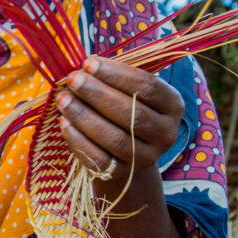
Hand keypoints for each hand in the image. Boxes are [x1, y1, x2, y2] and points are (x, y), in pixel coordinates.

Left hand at [55, 56, 183, 183]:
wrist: (126, 153)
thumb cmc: (125, 109)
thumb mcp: (129, 90)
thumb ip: (113, 77)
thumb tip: (86, 65)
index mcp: (173, 105)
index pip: (148, 87)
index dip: (117, 74)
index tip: (89, 63)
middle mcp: (166, 134)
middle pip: (132, 113)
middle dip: (98, 94)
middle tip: (73, 79)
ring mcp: (147, 157)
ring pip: (114, 138)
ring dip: (85, 116)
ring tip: (64, 99)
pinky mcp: (124, 174)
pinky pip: (99, 158)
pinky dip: (79, 140)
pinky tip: (64, 122)